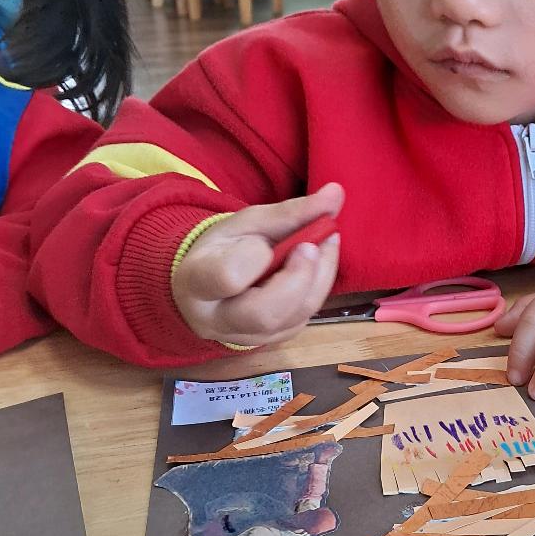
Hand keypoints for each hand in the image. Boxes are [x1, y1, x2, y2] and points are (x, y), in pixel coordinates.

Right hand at [171, 184, 342, 347]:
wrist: (208, 283)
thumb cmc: (225, 247)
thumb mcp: (249, 222)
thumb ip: (291, 211)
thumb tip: (337, 193)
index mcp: (197, 282)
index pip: (227, 277)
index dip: (256, 257)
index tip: (265, 241)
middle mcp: (216, 320)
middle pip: (264, 313)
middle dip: (300, 277)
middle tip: (316, 244)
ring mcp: (244, 338)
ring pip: (292, 319)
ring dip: (319, 278)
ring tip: (327, 242)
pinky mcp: (270, 343)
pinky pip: (303, 320)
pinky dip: (318, 289)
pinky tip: (319, 263)